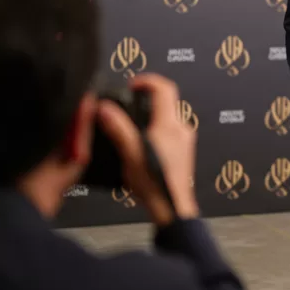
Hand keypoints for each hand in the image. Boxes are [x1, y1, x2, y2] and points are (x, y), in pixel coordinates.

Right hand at [96, 74, 196, 224]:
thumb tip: (103, 107)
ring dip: (150, 116)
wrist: (172, 209)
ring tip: (130, 126)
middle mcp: (182, 129)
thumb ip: (116, 127)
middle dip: (146, 99)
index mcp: (170, 124)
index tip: (131, 85)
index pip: (164, 88)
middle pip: (166, 102)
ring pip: (168, 117)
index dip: (146, 81)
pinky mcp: (184, 153)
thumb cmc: (154, 183)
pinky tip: (140, 144)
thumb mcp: (129, 152)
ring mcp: (186, 141)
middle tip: (126, 104)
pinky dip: (156, 129)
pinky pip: (170, 132)